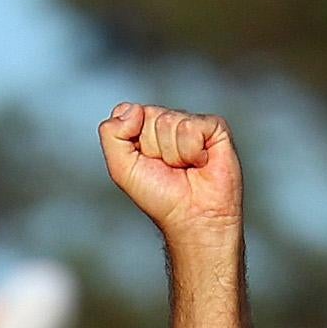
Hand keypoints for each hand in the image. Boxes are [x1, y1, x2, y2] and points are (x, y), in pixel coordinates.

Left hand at [98, 104, 242, 246]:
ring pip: (169, 121)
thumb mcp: (121, 169)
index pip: (127, 111)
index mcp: (144, 129)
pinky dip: (191, 152)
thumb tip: (133, 109)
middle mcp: (168, 122)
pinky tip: (200, 163)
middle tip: (167, 168)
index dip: (130, 137)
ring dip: (173, 154)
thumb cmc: (160, 197)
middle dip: (152, 147)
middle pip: (148, 114)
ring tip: (184, 168)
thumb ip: (111, 135)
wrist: (192, 217)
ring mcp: (192, 123)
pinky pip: (191, 127)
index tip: (143, 161)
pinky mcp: (215, 127)